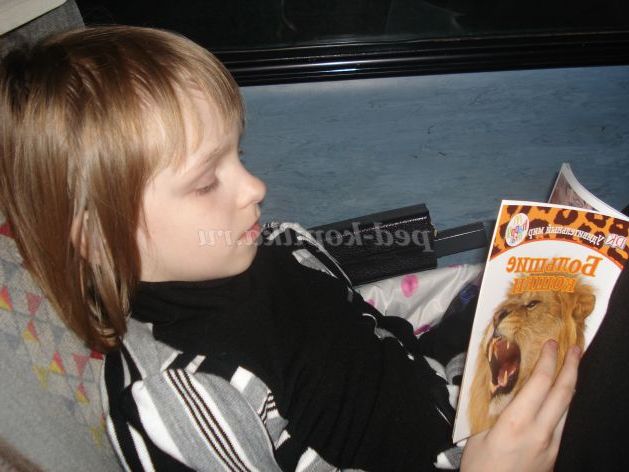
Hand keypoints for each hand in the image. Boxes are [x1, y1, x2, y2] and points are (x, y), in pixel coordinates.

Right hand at [461, 339, 580, 471]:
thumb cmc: (479, 469)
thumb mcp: (477, 434)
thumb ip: (492, 411)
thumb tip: (499, 389)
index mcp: (517, 423)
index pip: (541, 383)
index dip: (548, 359)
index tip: (551, 343)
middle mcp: (540, 432)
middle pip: (564, 393)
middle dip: (572, 366)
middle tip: (575, 347)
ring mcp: (551, 445)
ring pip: (568, 408)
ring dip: (571, 385)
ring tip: (571, 368)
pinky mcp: (553, 456)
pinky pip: (562, 424)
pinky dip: (562, 404)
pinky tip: (557, 399)